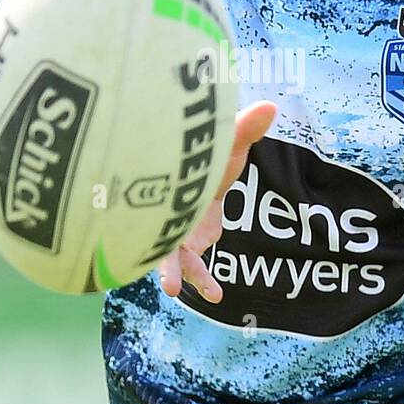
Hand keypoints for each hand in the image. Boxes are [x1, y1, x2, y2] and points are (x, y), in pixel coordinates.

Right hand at [157, 100, 276, 302]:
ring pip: (166, 254)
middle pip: (150, 227)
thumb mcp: (228, 144)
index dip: (144, 194)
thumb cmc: (209, 155)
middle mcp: (164, 207)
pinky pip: (192, 266)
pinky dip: (202, 280)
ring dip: (170, 270)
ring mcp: (173, 228)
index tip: (133, 202)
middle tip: (152, 263)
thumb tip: (270, 107)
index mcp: (168, 182)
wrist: (203, 171)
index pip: (154, 186)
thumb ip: (245, 128)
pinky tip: (216, 296)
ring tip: (171, 289)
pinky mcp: (188, 243)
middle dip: (149, 241)